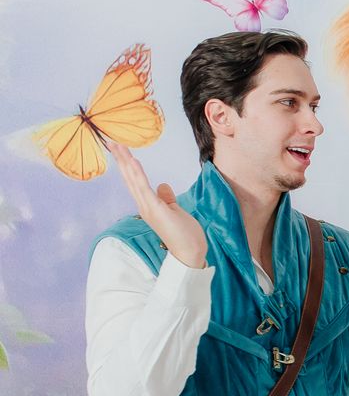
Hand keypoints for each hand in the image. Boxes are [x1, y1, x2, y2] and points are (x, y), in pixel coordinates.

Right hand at [110, 144, 206, 267]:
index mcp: (148, 206)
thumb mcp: (175, 211)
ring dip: (126, 163)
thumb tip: (162, 185)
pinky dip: (138, 174)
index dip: (127, 166)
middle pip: (130, 179)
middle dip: (121, 161)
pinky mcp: (155, 210)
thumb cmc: (185, 235)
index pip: (135, 182)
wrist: (190, 252)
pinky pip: (144, 188)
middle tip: (112, 143)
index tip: (121, 151)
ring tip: (119, 147)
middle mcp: (144, 206)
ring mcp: (148, 208)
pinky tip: (133, 162)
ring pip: (134, 181)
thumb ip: (167, 198)